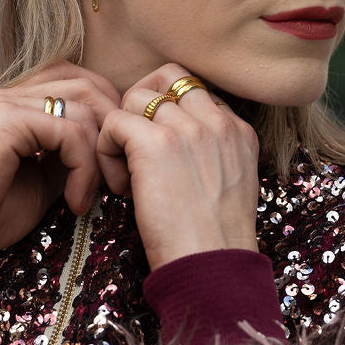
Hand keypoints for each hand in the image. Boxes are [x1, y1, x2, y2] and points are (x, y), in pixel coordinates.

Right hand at [0, 64, 119, 255]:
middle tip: (113, 178)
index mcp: (15, 103)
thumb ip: (66, 157)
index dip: (104, 117)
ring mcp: (5, 102)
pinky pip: (68, 131)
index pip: (77, 81)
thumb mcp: (40, 181)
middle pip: (87, 83)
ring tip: (88, 196)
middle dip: (111, 128)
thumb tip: (102, 151)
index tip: (108, 167)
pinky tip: (74, 202)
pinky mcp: (5, 121)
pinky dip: (83, 168)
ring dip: (99, 155)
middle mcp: (10, 94)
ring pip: (83, 105)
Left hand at [96, 65, 260, 270]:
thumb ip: (216, 157)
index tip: (162, 155)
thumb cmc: (215, 242)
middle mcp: (216, 121)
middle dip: (142, 105)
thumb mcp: (233, 188)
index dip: (170, 115)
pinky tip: (120, 186)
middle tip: (134, 147)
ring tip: (127, 175)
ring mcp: (186, 128)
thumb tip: (181, 153)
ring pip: (135, 97)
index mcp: (238, 130)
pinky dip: (105, 151)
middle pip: (167, 77)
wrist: (212, 267)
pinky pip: (113, 122)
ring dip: (121, 132)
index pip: (196, 91)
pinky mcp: (154, 143)